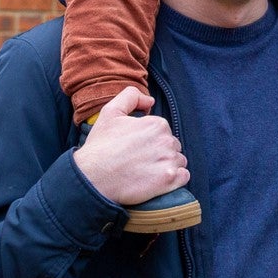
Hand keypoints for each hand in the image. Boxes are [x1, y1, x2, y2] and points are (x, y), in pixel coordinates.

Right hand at [71, 86, 190, 206]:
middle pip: (172, 146)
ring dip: (167, 166)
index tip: (136, 148)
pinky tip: (157, 180)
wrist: (93, 178)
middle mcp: (166, 141)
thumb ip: (131, 97)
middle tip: (140, 161)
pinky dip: (175, 179)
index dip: (150, 140)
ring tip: (146, 172)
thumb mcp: (110, 112)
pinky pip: (184, 177)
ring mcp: (169, 161)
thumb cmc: (100, 146)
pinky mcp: (170, 180)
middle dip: (160, 152)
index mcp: (157, 124)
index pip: (163, 132)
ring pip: (179, 161)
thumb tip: (150, 101)